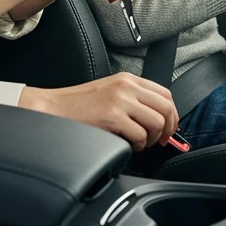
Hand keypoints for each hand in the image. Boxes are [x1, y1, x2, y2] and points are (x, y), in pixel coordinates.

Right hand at [19, 72, 177, 150]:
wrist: (53, 108)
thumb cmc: (78, 105)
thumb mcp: (110, 92)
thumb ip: (132, 99)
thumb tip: (157, 118)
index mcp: (127, 79)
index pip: (165, 94)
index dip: (172, 115)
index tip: (168, 128)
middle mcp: (127, 86)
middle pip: (166, 108)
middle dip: (168, 129)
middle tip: (159, 141)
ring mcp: (120, 100)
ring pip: (157, 123)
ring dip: (151, 139)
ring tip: (139, 143)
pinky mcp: (113, 116)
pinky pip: (140, 136)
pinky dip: (138, 146)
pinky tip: (127, 145)